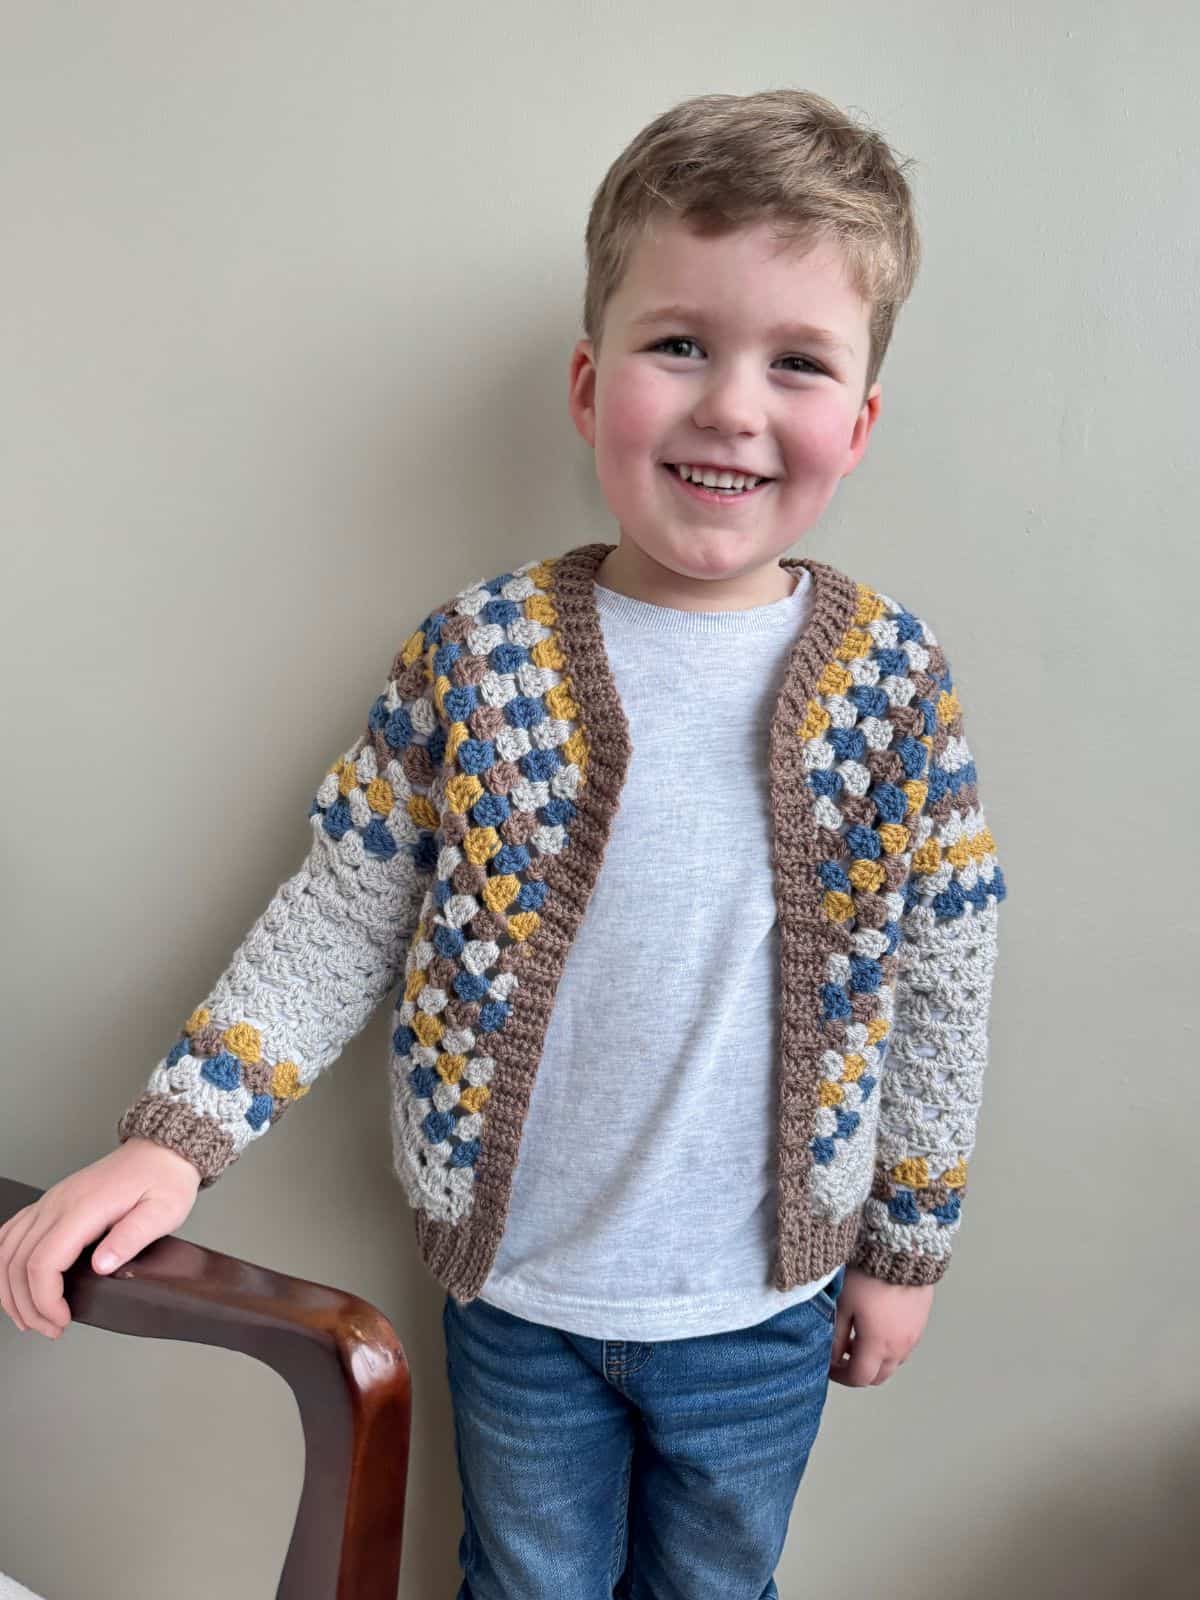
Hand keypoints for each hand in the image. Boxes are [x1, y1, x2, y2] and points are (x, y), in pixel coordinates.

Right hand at [0, 1138, 200, 1340]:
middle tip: (50, 1328)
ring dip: (10, 1290)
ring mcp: (50, 1202)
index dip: (45, 1300)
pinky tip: (14, 1284)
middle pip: (17, 1262)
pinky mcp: (50, 1204)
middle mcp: (58, 1203)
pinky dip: (5, 1264)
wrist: (161, 1151)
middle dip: (28, 1305)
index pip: (43, 1262)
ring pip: (6, 1250)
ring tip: (30, 1317)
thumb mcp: (163, 1211)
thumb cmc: (164, 1179)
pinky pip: (11, 1233)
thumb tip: (101, 1267)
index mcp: (85, 1208)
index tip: (62, 1320)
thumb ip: (131, 1238)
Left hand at [828, 1265, 934, 1386]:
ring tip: (859, 1338)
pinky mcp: (921, 1323)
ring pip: (894, 1363)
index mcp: (878, 1345)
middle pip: (879, 1376)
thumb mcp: (844, 1305)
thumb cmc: (868, 1276)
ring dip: (876, 1360)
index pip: (859, 1377)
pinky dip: (889, 1347)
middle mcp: (900, 1347)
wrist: (902, 1251)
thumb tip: (833, 1358)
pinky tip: (878, 1326)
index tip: (829, 1366)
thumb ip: (837, 1336)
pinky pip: (904, 1346)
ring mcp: (914, 1336)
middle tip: (843, 1356)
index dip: (841, 1377)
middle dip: (859, 1372)